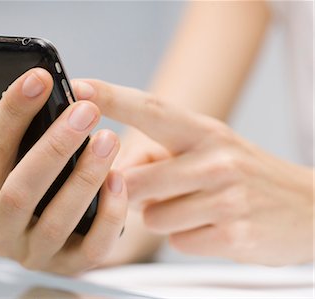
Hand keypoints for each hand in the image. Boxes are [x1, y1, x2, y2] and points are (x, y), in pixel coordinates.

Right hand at [0, 61, 127, 274]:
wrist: (50, 228)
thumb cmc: (20, 181)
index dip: (11, 112)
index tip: (39, 78)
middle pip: (19, 190)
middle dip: (53, 147)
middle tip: (86, 110)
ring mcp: (34, 253)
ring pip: (56, 219)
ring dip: (85, 176)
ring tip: (108, 139)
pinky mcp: (69, 265)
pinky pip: (92, 247)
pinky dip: (108, 214)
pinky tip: (119, 180)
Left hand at [72, 79, 312, 265]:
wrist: (306, 209)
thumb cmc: (243, 174)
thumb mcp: (207, 148)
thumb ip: (157, 154)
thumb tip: (116, 170)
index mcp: (205, 132)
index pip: (152, 109)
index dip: (112, 98)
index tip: (80, 90)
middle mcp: (217, 159)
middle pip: (134, 180)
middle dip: (130, 192)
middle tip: (156, 188)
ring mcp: (227, 198)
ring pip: (153, 218)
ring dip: (164, 217)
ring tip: (195, 207)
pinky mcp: (234, 235)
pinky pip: (178, 241)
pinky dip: (187, 237)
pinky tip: (211, 226)